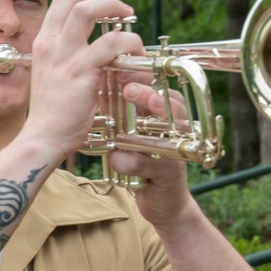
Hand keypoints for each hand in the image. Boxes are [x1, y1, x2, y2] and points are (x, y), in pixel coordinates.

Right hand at [18, 0, 140, 159]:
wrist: (44, 137)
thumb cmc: (52, 112)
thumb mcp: (52, 75)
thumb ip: (66, 57)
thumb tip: (92, 46)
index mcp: (43, 43)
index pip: (63, 1)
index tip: (106, 6)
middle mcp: (50, 43)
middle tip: (123, 11)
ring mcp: (64, 55)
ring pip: (89, 10)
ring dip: (115, 10)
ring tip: (131, 25)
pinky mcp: (81, 70)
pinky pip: (111, 43)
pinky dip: (129, 41)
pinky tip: (135, 53)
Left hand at [106, 80, 200, 229]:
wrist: (160, 201)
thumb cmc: (144, 159)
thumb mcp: (132, 133)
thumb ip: (120, 112)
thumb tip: (94, 85)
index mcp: (166, 114)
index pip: (159, 87)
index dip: (142, 77)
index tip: (119, 68)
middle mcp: (176, 129)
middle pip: (171, 105)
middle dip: (150, 95)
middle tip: (128, 89)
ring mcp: (176, 151)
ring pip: (168, 133)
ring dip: (149, 125)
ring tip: (136, 117)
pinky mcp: (170, 173)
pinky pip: (151, 164)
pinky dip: (131, 162)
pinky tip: (115, 160)